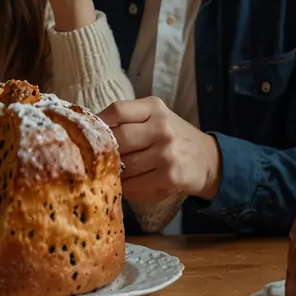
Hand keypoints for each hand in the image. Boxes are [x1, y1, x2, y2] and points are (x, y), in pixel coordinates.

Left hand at [98, 97, 221, 202]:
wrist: (207, 160)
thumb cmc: (173, 138)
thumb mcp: (156, 118)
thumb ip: (128, 120)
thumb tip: (88, 132)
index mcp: (155, 108)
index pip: (118, 110)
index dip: (98, 122)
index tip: (89, 134)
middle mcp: (162, 127)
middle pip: (118, 139)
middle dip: (105, 152)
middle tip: (99, 159)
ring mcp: (166, 153)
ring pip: (123, 165)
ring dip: (114, 173)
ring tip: (116, 173)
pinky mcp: (169, 176)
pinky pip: (134, 185)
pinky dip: (126, 187)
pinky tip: (130, 184)